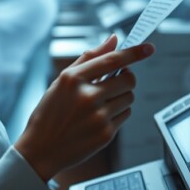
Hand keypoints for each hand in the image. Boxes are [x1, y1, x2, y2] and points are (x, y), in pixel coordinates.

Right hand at [14, 34, 154, 180]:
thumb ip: (90, 58)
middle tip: (115, 80)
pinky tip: (100, 116)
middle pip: (128, 79)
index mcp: (73, 79)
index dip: (134, 52)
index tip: (149, 47)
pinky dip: (118, 112)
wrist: (41, 149)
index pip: (113, 60)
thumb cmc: (51, 112)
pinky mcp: (106, 134)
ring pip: (129, 97)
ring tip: (103, 101)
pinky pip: (126, 115)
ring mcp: (98, 117)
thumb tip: (113, 39)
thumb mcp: (62, 81)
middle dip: (126, 77)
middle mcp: (87, 97)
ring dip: (122, 96)